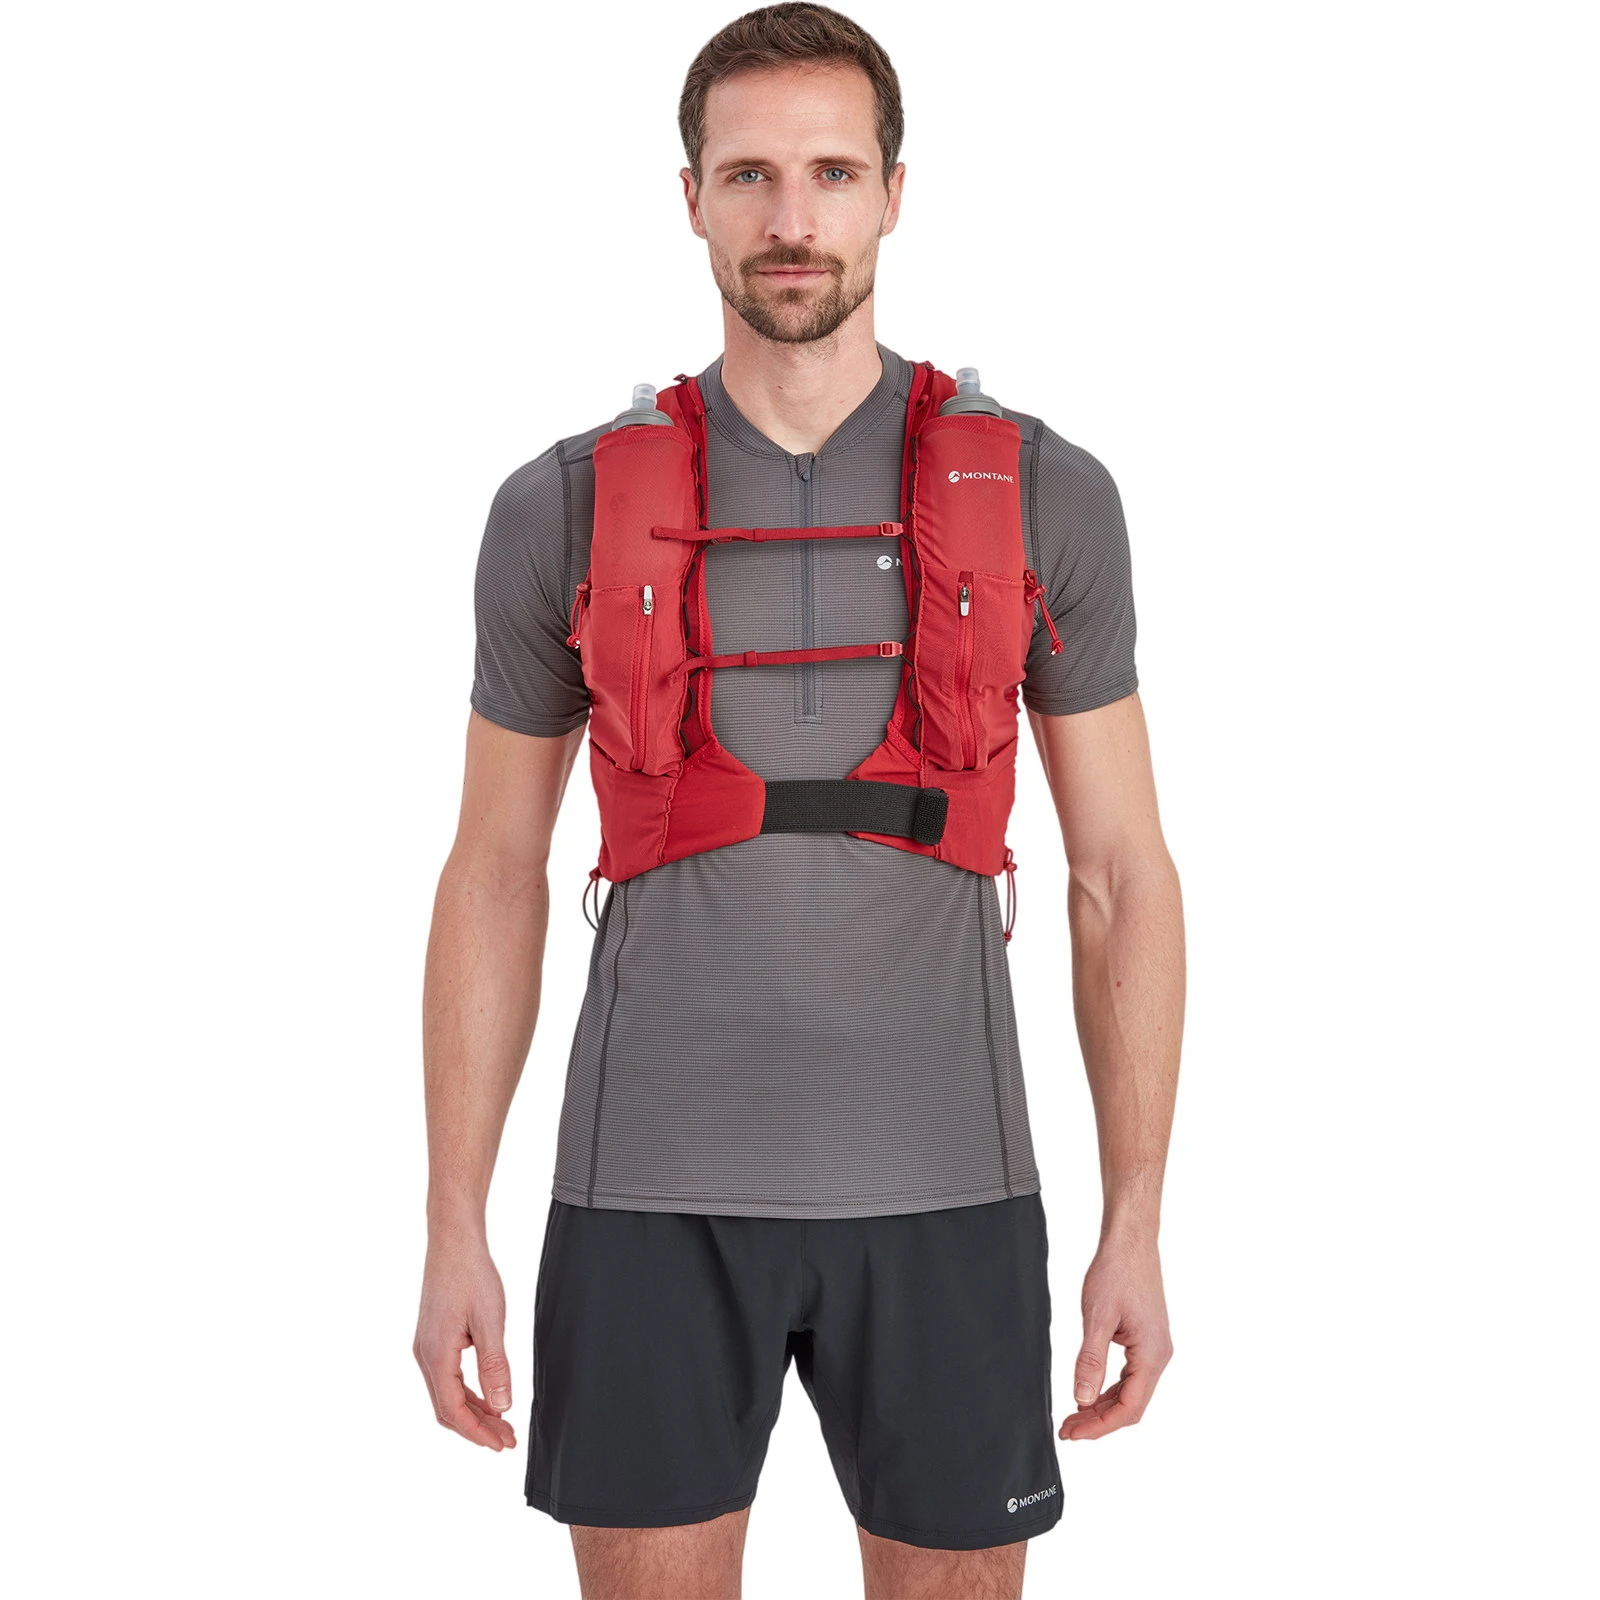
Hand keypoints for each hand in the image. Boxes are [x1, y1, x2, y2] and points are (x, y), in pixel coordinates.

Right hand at [414, 1238, 516, 1449]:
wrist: (453, 1242)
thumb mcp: (490, 1321)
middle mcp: (424, 1355)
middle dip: (477, 1428)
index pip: (453, 1410)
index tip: (501, 1445)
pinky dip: (468, 1392)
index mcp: (436, 1355)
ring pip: (447, 1394)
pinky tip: (488, 1395)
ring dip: (474, 1411)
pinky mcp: (433, 1338)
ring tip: (502, 1424)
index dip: (477, 1433)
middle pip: (447, 1408)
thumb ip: (494, 1365)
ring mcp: (426, 1347)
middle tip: (507, 1440)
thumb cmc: (471, 1275)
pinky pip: (448, 1377)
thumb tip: (502, 1406)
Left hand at [1060, 1234, 1171, 1441]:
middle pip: (1131, 1405)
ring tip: (1072, 1415)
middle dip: (1098, 1420)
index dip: (1100, 1427)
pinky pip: (1130, 1375)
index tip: (1073, 1433)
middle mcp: (1159, 1356)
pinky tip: (1088, 1391)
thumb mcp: (1098, 1317)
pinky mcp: (1145, 1339)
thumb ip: (1090, 1361)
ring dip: (1102, 1406)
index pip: (1129, 1409)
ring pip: (1130, 1391)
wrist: (1131, 1241)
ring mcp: (1154, 1348)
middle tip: (1067, 1429)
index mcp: (1152, 1355)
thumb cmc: (1117, 1272)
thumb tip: (1081, 1399)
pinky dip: (1109, 1388)